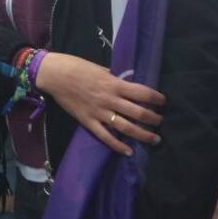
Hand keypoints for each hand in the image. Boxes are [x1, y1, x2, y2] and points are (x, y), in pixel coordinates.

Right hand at [33, 52, 164, 155]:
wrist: (54, 75)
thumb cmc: (76, 66)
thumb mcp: (99, 68)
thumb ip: (114, 78)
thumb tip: (126, 83)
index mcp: (114, 83)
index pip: (142, 92)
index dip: (156, 98)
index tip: (163, 102)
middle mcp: (110, 99)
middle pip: (138, 113)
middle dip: (154, 119)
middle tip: (160, 121)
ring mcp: (99, 112)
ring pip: (126, 127)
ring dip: (143, 134)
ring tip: (155, 139)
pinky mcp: (88, 122)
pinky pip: (106, 137)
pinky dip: (118, 146)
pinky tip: (129, 152)